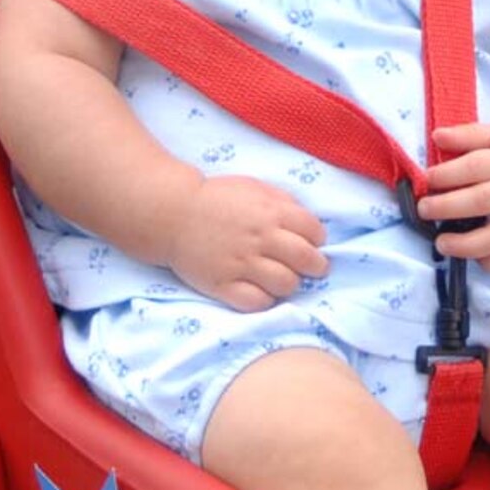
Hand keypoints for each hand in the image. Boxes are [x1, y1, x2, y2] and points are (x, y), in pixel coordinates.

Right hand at [163, 175, 328, 311]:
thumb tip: (309, 223)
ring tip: (283, 279)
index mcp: (271, 212)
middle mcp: (261, 239)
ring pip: (286, 284)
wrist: (173, 214)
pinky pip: (258, 303)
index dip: (317, 239)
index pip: (314, 231)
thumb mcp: (254, 187)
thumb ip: (283, 202)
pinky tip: (262, 291)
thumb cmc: (217, 198)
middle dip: (316, 266)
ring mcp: (242, 264)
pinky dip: (265, 299)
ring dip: (290, 283)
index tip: (312, 243)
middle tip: (312, 268)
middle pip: (307, 261)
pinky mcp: (224, 285)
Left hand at [418, 121, 489, 274]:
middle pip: (482, 201)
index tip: (426, 179)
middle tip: (424, 209)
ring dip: (466, 244)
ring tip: (441, 242)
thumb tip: (437, 137)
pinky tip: (473, 257)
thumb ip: (469, 134)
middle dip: (447, 207)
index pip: (475, 167)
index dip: (446, 174)